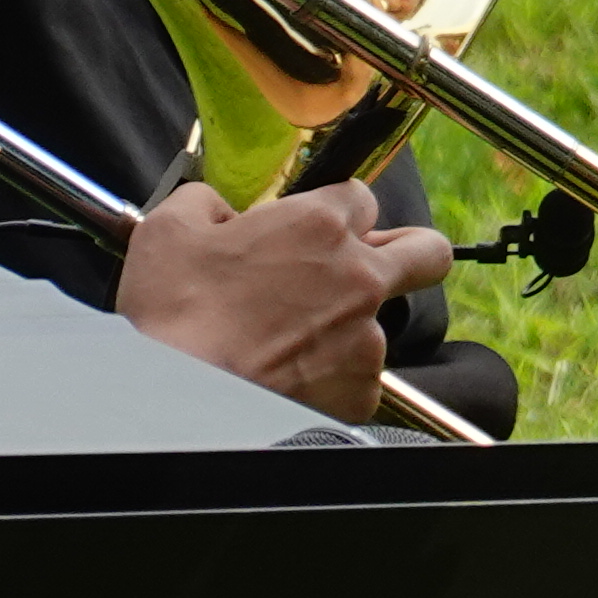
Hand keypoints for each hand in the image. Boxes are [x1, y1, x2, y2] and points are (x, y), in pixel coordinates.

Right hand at [115, 175, 454, 419]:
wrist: (179, 401)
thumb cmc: (175, 316)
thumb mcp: (171, 229)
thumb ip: (206, 201)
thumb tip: (215, 207)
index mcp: (319, 225)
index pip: (361, 196)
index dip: (337, 210)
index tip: (316, 227)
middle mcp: (358, 277)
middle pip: (427, 252)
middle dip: (410, 254)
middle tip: (371, 264)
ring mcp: (366, 338)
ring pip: (381, 322)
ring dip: (347, 325)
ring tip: (291, 340)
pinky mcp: (360, 391)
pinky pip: (359, 377)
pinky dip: (332, 375)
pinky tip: (291, 374)